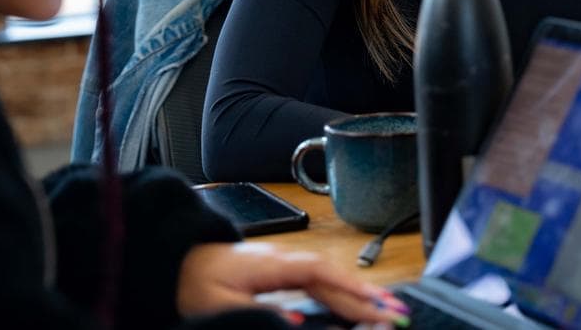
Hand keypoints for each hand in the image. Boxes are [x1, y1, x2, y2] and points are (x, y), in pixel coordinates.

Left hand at [176, 241, 409, 324]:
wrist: (183, 261)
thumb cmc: (198, 283)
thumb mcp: (221, 306)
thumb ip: (259, 313)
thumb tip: (298, 319)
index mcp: (272, 265)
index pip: (320, 274)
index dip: (350, 289)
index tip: (375, 305)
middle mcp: (285, 260)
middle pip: (333, 276)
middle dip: (365, 295)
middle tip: (396, 315)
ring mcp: (287, 264)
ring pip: (330, 277)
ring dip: (358, 293)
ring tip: (388, 310)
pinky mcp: (285, 272)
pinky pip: (321, 281)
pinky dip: (342, 292)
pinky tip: (357, 304)